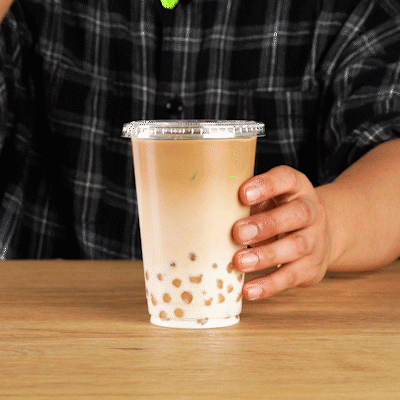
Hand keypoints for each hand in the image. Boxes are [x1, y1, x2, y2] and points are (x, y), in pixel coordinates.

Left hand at [232, 166, 331, 299]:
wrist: (319, 235)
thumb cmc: (279, 213)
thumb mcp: (269, 200)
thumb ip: (247, 202)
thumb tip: (209, 210)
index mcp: (297, 188)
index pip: (287, 179)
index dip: (267, 185)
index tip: (242, 194)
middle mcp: (312, 211)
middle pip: (297, 214)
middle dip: (267, 224)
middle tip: (238, 232)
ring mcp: (316, 240)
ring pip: (296, 247)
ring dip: (266, 256)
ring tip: (239, 262)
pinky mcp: (312, 267)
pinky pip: (292, 276)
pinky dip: (270, 285)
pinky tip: (249, 290)